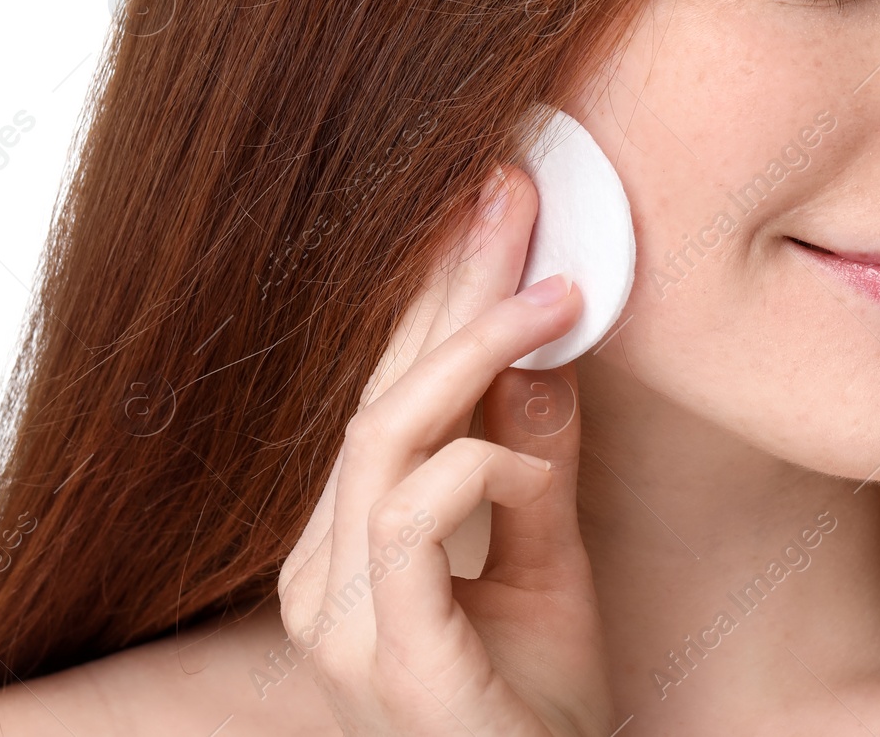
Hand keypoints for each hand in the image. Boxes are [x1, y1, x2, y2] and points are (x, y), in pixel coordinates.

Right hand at [278, 166, 613, 735]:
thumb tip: (543, 351)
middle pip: (377, 390)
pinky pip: (408, 520)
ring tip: (558, 300)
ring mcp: (339, 614)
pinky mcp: (383, 653)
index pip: (385, 389)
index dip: (435, 293)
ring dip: (472, 352)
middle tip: (510, 193)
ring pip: (383, 437)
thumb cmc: (534, 696)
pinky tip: (532, 468)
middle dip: (450, 284)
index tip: (492, 205)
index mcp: (346, 538)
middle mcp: (321, 568)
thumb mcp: (549, 555)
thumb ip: (535, 459)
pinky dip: (478, 467)